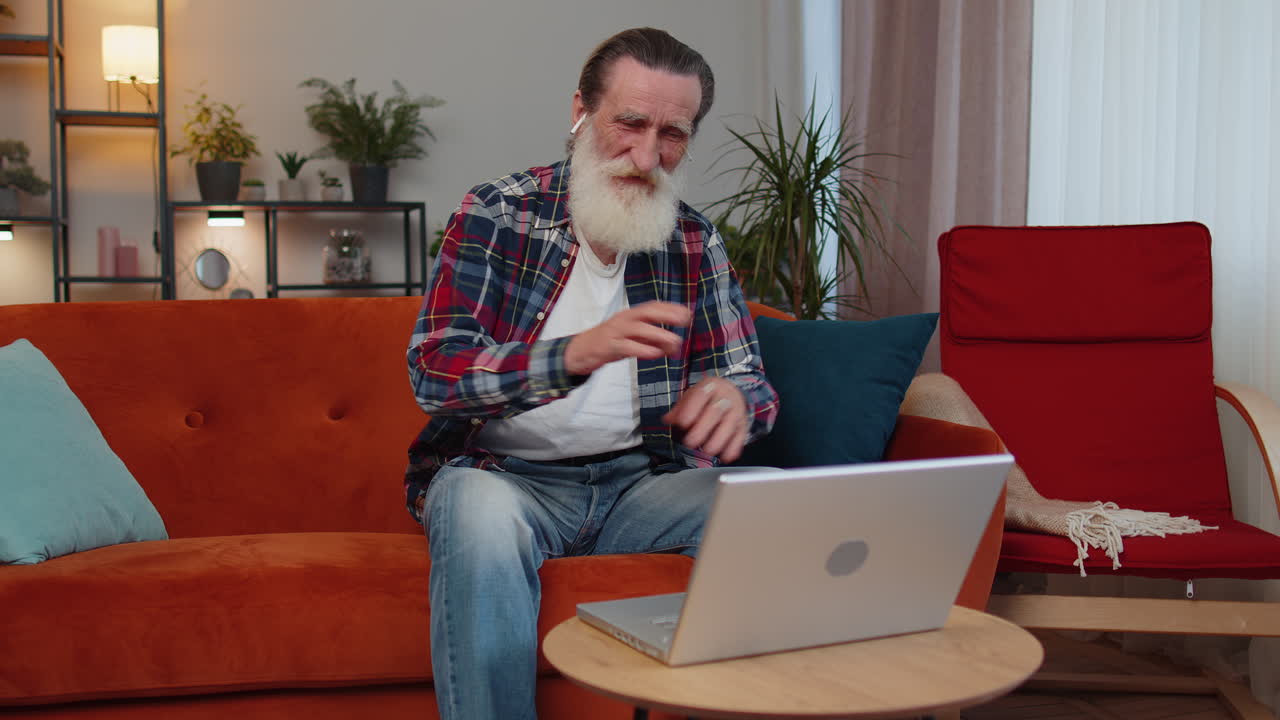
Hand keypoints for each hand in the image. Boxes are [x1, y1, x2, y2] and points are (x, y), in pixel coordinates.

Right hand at [564, 301, 691, 374]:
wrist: (580, 351)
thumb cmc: (609, 342)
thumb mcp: (632, 338)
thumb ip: (652, 341)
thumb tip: (674, 346)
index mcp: (630, 315)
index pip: (652, 306)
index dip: (670, 308)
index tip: (687, 312)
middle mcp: (624, 319)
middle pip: (647, 312)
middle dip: (667, 314)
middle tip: (685, 320)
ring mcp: (615, 332)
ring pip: (639, 329)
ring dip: (659, 334)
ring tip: (675, 341)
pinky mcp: (609, 346)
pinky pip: (628, 346)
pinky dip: (643, 350)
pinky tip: (656, 354)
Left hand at [662, 378, 748, 462]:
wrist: (731, 392)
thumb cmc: (707, 397)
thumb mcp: (692, 396)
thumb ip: (679, 408)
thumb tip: (667, 419)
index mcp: (709, 387)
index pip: (700, 396)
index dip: (691, 409)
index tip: (682, 423)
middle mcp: (725, 398)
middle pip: (715, 412)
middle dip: (702, 429)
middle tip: (690, 442)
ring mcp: (736, 411)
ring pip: (730, 425)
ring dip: (718, 440)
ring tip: (707, 451)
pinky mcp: (743, 424)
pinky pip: (740, 436)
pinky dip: (733, 448)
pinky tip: (725, 456)